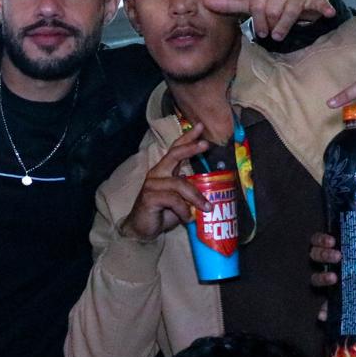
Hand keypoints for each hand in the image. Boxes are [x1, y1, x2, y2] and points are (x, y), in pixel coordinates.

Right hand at [118, 127, 211, 241]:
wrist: (143, 230)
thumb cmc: (162, 213)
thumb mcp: (180, 200)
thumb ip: (191, 191)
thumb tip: (212, 190)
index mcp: (164, 171)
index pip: (176, 149)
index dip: (187, 137)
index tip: (199, 126)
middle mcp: (157, 173)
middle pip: (174, 155)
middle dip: (191, 148)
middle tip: (206, 144)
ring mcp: (152, 184)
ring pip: (179, 184)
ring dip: (196, 197)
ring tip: (207, 208)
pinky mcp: (150, 197)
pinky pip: (173, 200)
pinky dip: (184, 210)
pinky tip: (188, 218)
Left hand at [204, 0, 336, 42]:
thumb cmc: (270, 1)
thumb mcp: (250, 3)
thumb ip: (229, 3)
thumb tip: (205, 1)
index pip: (256, 4)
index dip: (257, 21)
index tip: (260, 31)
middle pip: (271, 10)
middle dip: (270, 25)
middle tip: (271, 33)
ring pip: (288, 12)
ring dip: (284, 27)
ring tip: (280, 34)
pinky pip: (317, 3)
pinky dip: (322, 9)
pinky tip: (326, 14)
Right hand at [310, 231, 355, 317]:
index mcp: (341, 248)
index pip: (321, 240)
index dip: (321, 239)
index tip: (333, 241)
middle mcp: (332, 263)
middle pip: (315, 255)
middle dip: (323, 254)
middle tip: (338, 257)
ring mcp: (332, 282)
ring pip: (315, 278)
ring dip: (322, 277)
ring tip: (334, 278)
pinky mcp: (335, 301)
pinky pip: (324, 306)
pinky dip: (324, 310)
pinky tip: (325, 314)